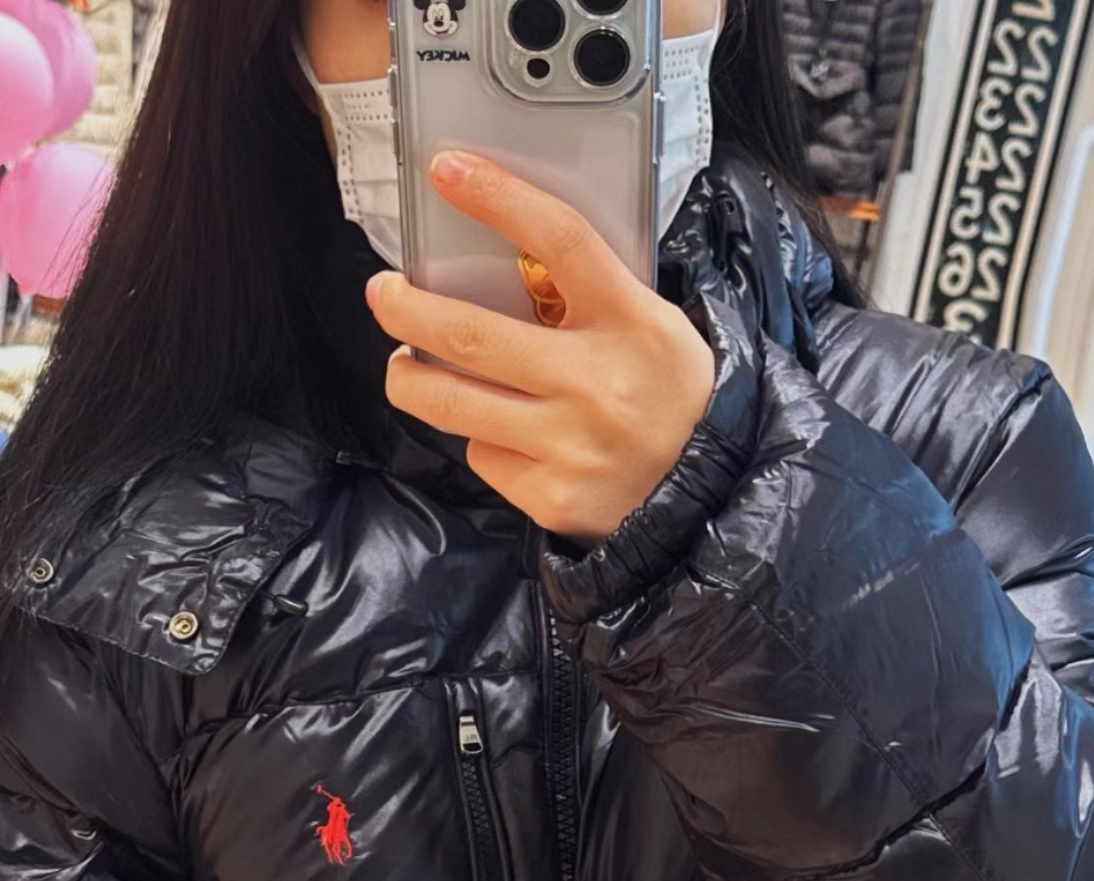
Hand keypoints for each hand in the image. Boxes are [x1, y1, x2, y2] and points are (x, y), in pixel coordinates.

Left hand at [364, 148, 714, 544]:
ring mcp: (569, 445)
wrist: (709, 490)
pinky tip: (513, 438)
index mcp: (631, 323)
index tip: (448, 171)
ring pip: (453, 403)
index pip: (560, 241)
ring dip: (410, 377)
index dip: (499, 198)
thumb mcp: (651, 328)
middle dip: (407, 310)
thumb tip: (496, 268)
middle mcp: (597, 383)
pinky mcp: (550, 496)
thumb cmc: (670, 397)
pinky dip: (485, 441)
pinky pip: (485, 455)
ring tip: (405, 365)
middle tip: (384, 294)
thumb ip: (588, 298)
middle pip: (472, 335)